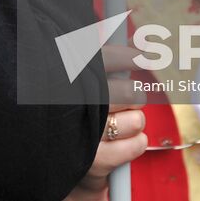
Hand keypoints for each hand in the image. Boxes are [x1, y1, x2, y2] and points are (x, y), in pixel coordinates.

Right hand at [65, 44, 148, 199]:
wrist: (54, 159)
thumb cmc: (77, 112)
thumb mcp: (86, 81)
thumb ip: (114, 59)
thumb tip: (145, 41)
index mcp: (70, 76)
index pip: (108, 58)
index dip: (131, 57)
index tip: (143, 58)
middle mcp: (74, 103)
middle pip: (130, 93)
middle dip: (134, 97)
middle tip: (125, 101)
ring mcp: (84, 132)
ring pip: (137, 120)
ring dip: (133, 123)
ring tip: (118, 125)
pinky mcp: (94, 160)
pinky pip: (137, 145)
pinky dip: (136, 144)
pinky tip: (120, 143)